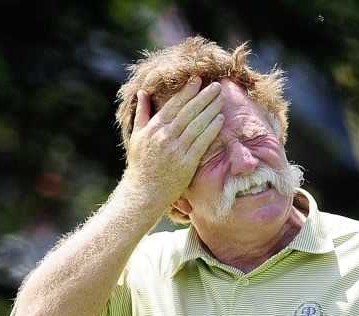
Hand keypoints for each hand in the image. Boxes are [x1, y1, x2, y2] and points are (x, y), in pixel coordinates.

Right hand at [122, 78, 224, 210]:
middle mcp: (165, 136)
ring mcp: (177, 150)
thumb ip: (142, 113)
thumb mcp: (136, 136)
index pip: (174, 104)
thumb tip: (143, 92)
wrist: (144, 192)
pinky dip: (211, 130)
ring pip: (197, 125)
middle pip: (189, 111)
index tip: (197, 80)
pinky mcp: (186, 163)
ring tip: (221, 99)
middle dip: (204, 97)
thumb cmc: (140, 165)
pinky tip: (220, 120)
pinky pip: (201, 143)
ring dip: (211, 110)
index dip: (187, 91)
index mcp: (154, 128)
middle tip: (217, 86)